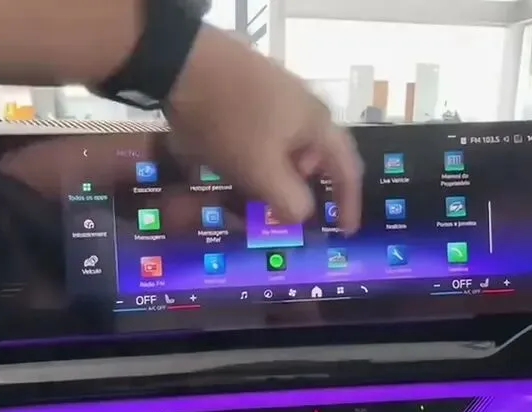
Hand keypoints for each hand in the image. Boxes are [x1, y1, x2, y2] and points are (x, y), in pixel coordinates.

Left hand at [164, 27, 363, 232]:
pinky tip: (227, 161)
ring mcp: (277, 92)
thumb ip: (289, 200)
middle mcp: (305, 105)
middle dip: (300, 185)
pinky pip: (260, 130)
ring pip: (284, 143)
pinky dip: (252, 153)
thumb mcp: (262, 171)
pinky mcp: (249, 87)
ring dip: (272, 170)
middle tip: (282, 206)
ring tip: (249, 186)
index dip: (348, 203)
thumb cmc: (231, 122)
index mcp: (318, 125)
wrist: (184, 62)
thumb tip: (301, 214)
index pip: (347, 170)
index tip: (344, 229)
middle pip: (314, 154)